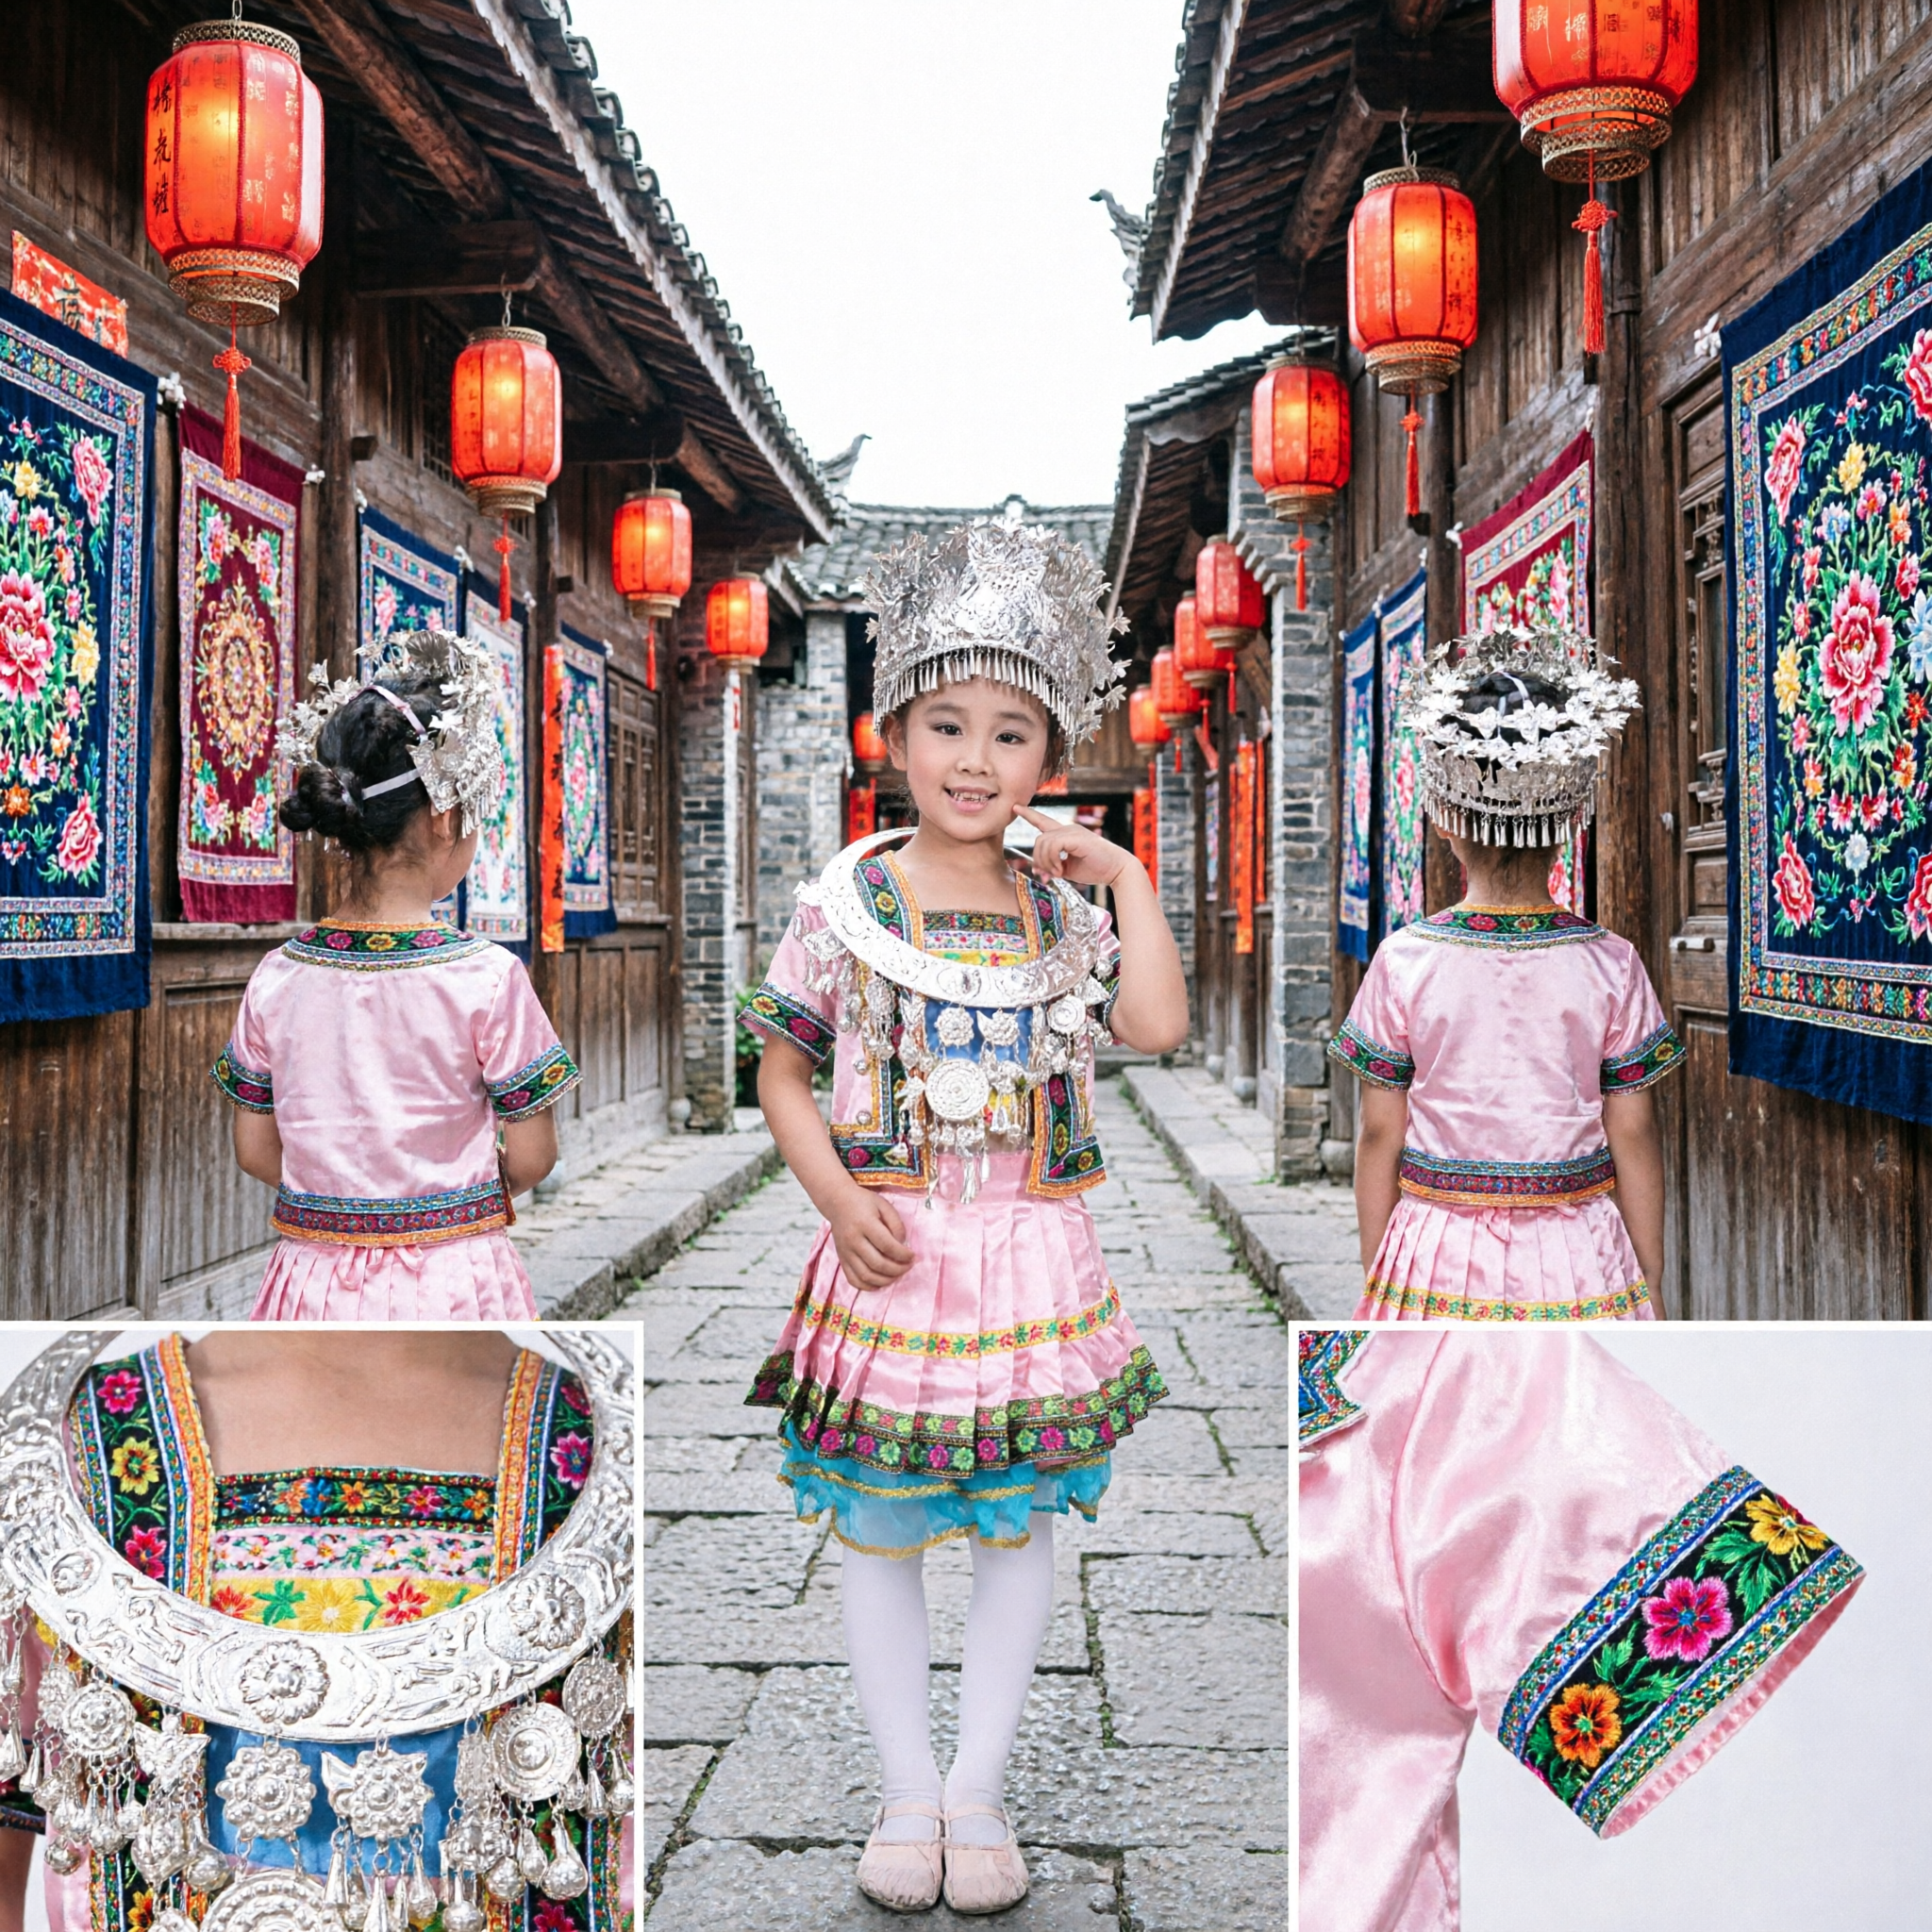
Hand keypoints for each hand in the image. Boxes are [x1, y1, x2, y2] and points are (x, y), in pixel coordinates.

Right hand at [828, 1183, 914, 1289]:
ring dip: (885, 1280)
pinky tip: (879, 1283)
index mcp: (865, 1224)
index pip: (887, 1246)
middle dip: (897, 1269)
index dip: (903, 1254)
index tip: (912, 1256)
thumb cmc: (863, 1203)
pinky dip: (867, 1286)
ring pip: (866, 1275)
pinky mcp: (841, 1259)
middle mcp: (853, 1240)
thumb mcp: (884, 1205)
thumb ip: (896, 1224)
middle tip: (908, 1266)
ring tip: (896, 1275)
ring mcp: (845, 1252)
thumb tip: (903, 1245)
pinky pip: (853, 1279)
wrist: (837, 1202)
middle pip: (877, 1263)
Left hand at [1013, 805, 1132, 888]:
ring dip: (1045, 861)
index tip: (1016, 806)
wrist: (1117, 870)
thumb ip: (1053, 866)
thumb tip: (1038, 869)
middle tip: (1048, 875)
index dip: (1029, 814)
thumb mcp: (1068, 869)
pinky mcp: (1075, 837)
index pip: (1044, 821)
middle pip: (1038, 839)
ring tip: (1057, 873)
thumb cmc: (1096, 869)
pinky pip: (1053, 845)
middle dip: (1038, 859)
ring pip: (1043, 842)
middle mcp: (1068, 829)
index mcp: (1066, 835)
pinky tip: (1060, 870)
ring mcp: (1072, 831)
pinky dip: (1052, 860)